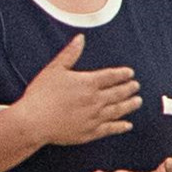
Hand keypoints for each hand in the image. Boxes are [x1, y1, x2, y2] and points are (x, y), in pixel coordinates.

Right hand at [8, 33, 140, 149]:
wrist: (34, 122)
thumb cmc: (41, 94)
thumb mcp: (55, 69)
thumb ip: (70, 54)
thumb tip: (81, 38)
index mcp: (88, 83)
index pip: (111, 76)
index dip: (122, 74)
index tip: (130, 73)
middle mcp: (95, 100)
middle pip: (118, 93)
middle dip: (129, 89)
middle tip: (136, 86)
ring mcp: (94, 118)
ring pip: (118, 110)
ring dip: (129, 105)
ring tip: (138, 101)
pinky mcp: (90, 133)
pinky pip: (110, 129)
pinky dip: (120, 126)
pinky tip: (128, 125)